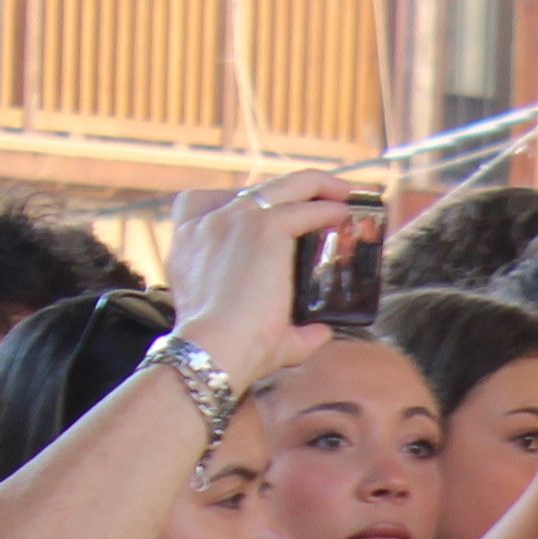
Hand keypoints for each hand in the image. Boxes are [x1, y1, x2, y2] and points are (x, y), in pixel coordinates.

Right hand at [158, 169, 378, 378]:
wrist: (214, 350)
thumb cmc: (229, 352)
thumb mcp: (248, 330)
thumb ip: (289, 329)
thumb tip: (320, 332)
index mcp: (189, 243)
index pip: (213, 204)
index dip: (250, 205)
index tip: (280, 217)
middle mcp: (206, 223)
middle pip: (255, 190)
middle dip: (294, 190)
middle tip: (329, 197)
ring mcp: (233, 220)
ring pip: (283, 186)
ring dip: (319, 187)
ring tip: (348, 194)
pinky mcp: (262, 228)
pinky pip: (304, 208)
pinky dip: (329, 209)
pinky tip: (347, 214)